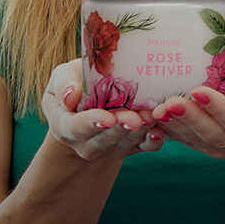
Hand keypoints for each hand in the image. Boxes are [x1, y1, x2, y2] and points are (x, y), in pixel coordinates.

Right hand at [43, 59, 164, 160]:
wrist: (94, 101)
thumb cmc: (76, 83)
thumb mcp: (63, 77)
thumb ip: (64, 83)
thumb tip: (70, 95)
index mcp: (66, 124)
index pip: (76, 128)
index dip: (92, 123)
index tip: (108, 118)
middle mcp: (87, 141)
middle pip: (106, 138)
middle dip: (123, 127)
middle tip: (136, 118)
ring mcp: (112, 146)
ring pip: (128, 142)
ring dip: (141, 131)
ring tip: (152, 117)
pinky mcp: (134, 145)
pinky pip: (145, 146)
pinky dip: (154, 139)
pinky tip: (161, 130)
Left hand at [152, 46, 224, 156]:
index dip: (219, 109)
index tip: (198, 90)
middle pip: (216, 136)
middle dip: (192, 119)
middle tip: (170, 103)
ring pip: (197, 141)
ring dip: (176, 126)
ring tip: (157, 109)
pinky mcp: (205, 145)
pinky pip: (185, 140)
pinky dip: (169, 129)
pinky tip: (152, 116)